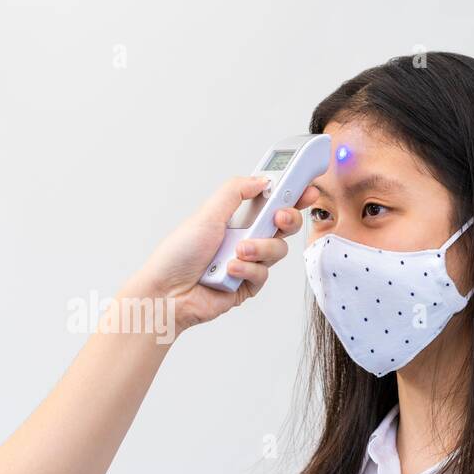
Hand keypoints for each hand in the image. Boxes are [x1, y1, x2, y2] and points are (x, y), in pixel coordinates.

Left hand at [126, 176, 314, 336]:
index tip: (307, 188)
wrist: (167, 293)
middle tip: (279, 217)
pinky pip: (263, 275)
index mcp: (236, 219)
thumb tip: (261, 179)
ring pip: (277, 251)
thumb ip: (235, 192)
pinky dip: (248, 271)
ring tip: (238, 252)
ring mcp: (247, 263)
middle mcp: (244, 239)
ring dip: (260, 249)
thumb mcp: (207, 213)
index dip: (291, 195)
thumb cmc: (178, 255)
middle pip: (283, 226)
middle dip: (287, 219)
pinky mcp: (247, 286)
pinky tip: (229, 271)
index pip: (270, 203)